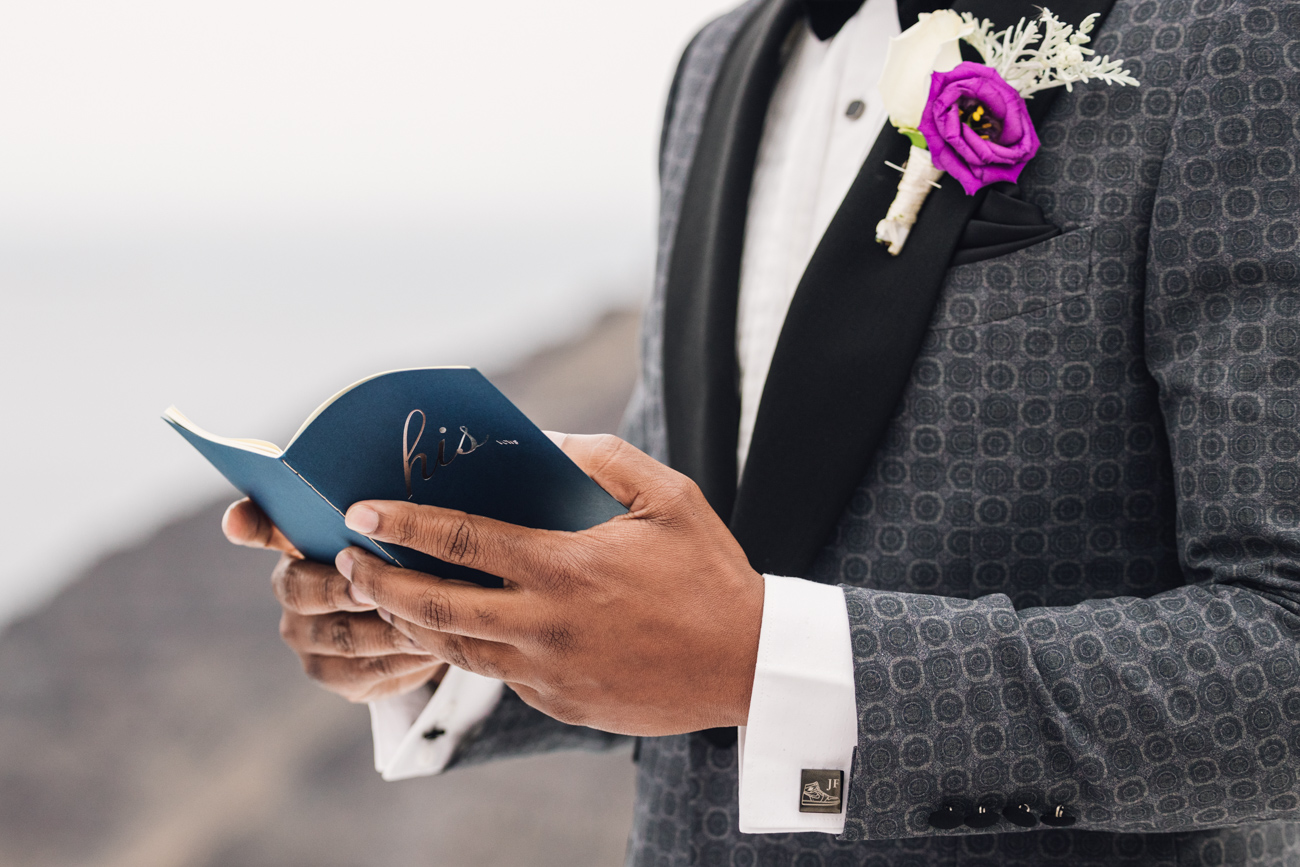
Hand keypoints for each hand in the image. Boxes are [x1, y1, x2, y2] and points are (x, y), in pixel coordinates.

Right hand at [223, 498, 447, 701]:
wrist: (418, 620)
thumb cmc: (403, 561)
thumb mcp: (399, 532)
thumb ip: (382, 514)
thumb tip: (388, 495)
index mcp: (297, 545)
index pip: (259, 526)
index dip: (247, 523)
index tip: (236, 521)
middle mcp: (293, 592)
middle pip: (301, 592)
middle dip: (340, 590)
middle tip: (372, 588)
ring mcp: (310, 640)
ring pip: (344, 637)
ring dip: (387, 627)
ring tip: (428, 619)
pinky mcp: (339, 677)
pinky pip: (369, 671)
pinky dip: (404, 659)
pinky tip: (433, 648)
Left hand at [334, 434, 764, 735]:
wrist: (749, 664)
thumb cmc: (710, 573)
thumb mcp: (669, 497)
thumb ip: (604, 458)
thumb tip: (548, 439)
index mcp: (565, 566)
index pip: (461, 541)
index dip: (403, 523)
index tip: (361, 511)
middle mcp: (544, 624)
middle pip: (434, 605)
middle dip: (379, 581)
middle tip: (345, 562)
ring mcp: (547, 671)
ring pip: (454, 649)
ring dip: (409, 621)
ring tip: (384, 597)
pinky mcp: (558, 702)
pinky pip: (497, 675)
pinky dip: (464, 651)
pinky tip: (453, 631)